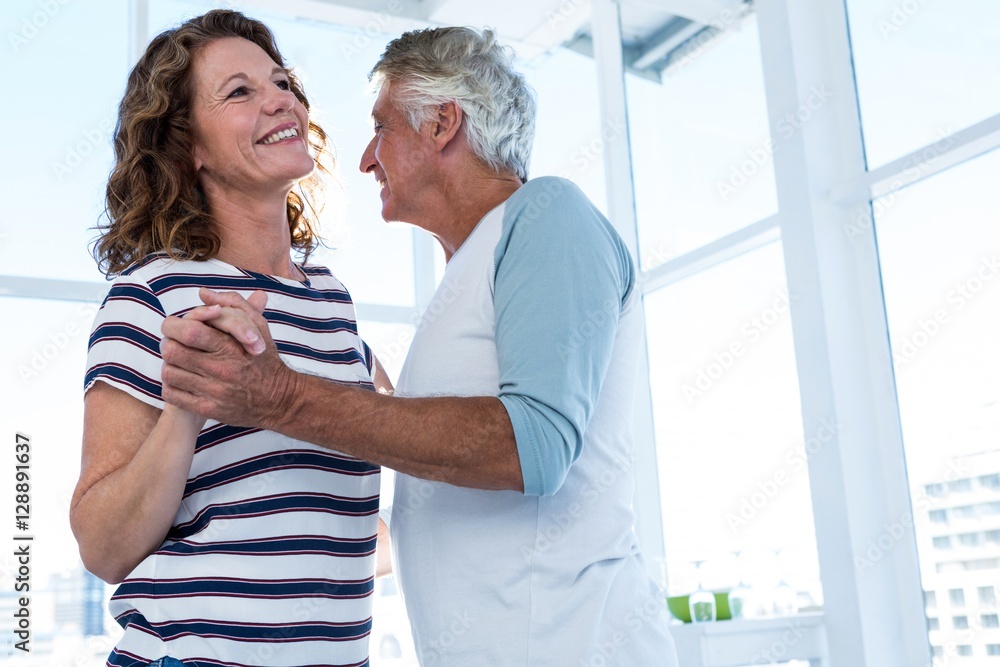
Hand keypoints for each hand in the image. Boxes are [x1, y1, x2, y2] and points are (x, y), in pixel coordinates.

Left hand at [160, 288, 299, 427]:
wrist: (279, 399)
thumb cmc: (264, 359)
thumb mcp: (258, 326)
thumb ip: (233, 304)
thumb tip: (203, 293)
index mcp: (230, 346)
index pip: (188, 330)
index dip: (174, 325)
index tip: (177, 326)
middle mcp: (220, 369)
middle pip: (172, 351)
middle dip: (168, 343)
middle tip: (175, 343)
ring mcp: (213, 391)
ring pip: (169, 373)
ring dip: (170, 364)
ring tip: (180, 362)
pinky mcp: (208, 409)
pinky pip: (173, 395)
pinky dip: (172, 386)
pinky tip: (183, 381)